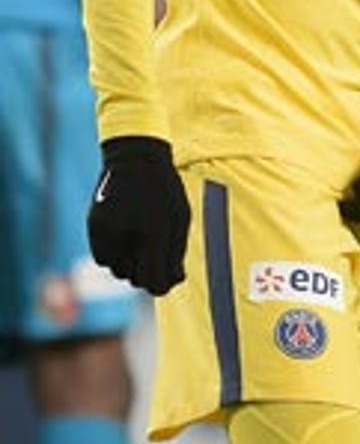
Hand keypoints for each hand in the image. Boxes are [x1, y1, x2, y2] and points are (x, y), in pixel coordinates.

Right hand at [88, 135, 190, 295]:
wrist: (135, 160)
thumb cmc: (165, 191)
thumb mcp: (180, 217)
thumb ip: (177, 252)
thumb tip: (174, 281)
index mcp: (158, 231)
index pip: (157, 282)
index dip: (164, 284)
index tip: (171, 277)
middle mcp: (131, 234)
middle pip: (137, 279)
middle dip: (149, 272)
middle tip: (157, 251)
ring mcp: (109, 231)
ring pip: (118, 271)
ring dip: (130, 264)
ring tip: (142, 240)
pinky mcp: (94, 228)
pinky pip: (104, 259)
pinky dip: (115, 255)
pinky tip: (126, 237)